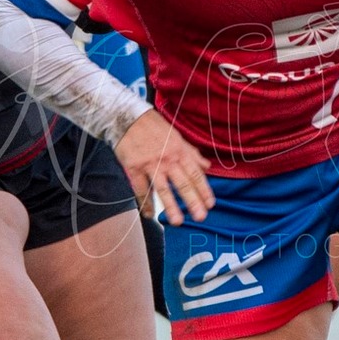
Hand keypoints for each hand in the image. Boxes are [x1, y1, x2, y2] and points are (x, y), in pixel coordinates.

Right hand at [114, 110, 211, 225]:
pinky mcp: (134, 167)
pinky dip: (145, 203)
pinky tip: (149, 215)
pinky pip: (140, 188)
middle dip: (193, 201)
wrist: (127, 117)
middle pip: (182, 183)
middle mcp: (168, 159)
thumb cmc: (153, 127)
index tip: (210, 204)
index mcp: (180, 151)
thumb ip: (192, 153)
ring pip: (163, 188)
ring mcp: (150, 164)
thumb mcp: (177, 136)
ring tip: (178, 221)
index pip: (195, 173)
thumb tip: (207, 166)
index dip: (204, 189)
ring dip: (171, 206)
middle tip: (201, 217)